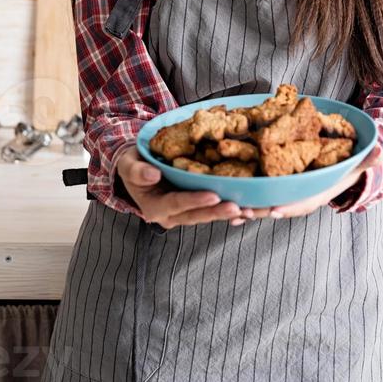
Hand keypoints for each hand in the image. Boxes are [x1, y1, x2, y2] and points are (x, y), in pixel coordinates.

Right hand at [115, 146, 244, 229]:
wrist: (137, 170)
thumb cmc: (132, 166)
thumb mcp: (128, 165)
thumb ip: (137, 170)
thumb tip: (152, 174)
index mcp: (155, 207)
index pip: (177, 204)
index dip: (195, 200)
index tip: (213, 195)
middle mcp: (173, 216)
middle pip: (198, 215)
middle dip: (219, 211)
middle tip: (239, 207)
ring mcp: (186, 213)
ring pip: (211, 215)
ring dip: (233, 214)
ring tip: (253, 211)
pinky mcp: (197, 207)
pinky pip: (216, 210)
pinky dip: (235, 210)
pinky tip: (254, 209)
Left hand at [230, 145, 382, 224]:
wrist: (332, 173)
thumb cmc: (342, 168)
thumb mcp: (355, 163)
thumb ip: (366, 159)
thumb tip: (381, 152)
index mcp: (314, 195)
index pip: (301, 204)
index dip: (289, 207)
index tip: (276, 210)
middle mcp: (296, 199)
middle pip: (277, 207)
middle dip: (261, 211)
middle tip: (242, 211)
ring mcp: (283, 196)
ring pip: (263, 205)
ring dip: (246, 209)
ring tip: (228, 211)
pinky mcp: (272, 189)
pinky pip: (256, 196)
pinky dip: (242, 199)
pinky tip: (225, 199)